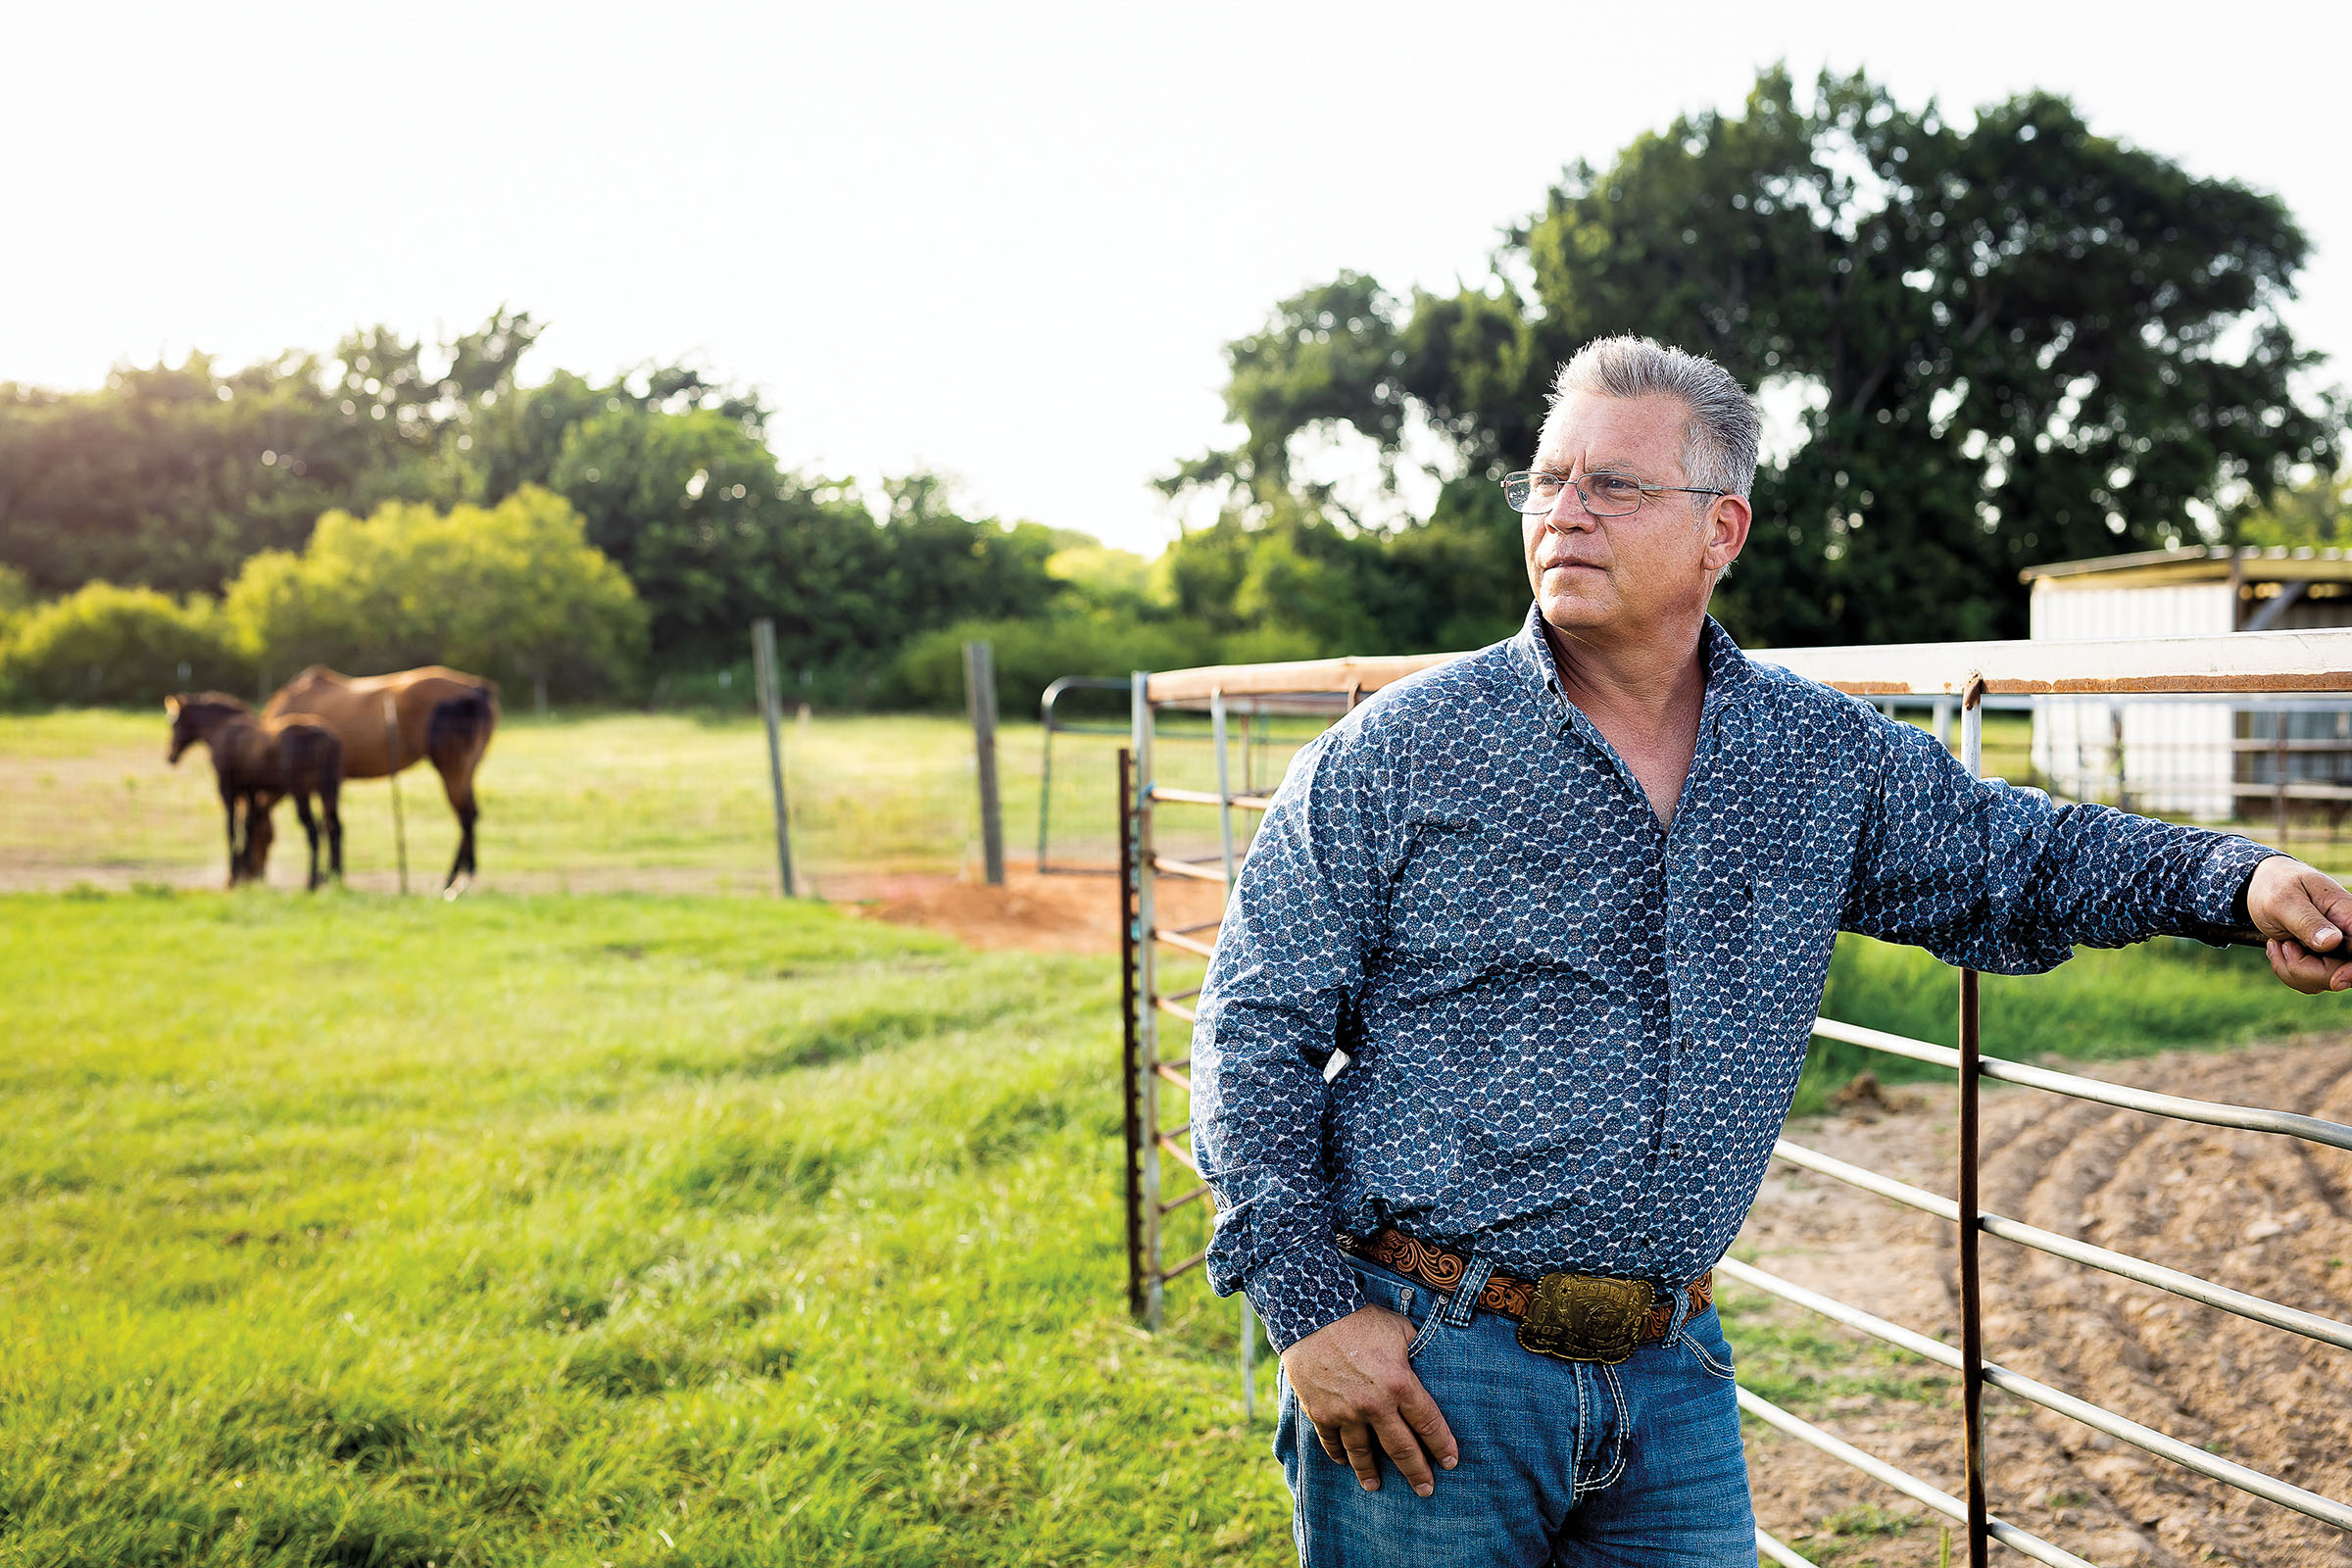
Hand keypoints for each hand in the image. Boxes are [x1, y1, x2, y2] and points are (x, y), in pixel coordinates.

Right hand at [1277, 1304, 1457, 1495]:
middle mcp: (1376, 1405)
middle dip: (1417, 1472)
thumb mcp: (1400, 1329)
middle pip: (1401, 1448)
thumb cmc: (1362, 1319)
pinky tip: (1342, 1462)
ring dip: (1370, 1472)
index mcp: (1401, 1384)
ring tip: (1375, 1486)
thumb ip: (1416, 1350)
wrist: (1313, 1314)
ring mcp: (1346, 1412)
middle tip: (1426, 1490)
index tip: (1450, 1462)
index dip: (1442, 1446)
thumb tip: (1429, 1359)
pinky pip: (1331, 1441)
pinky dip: (1337, 1453)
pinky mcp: (1321, 1412)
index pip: (1429, 1424)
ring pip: (1362, 1453)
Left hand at [2246, 856, 2351, 993]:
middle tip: (2281, 946)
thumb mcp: (2283, 900)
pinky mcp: (2324, 961)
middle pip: (2345, 971)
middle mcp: (2348, 934)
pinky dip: (2289, 971)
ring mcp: (2338, 950)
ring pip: (2326, 980)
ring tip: (2278, 944)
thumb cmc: (2276, 887)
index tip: (2335, 980)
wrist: (2265, 886)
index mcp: (2346, 913)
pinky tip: (2279, 949)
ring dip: (2292, 970)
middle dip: (2306, 970)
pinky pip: (2311, 981)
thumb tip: (2334, 941)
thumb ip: (2307, 921)